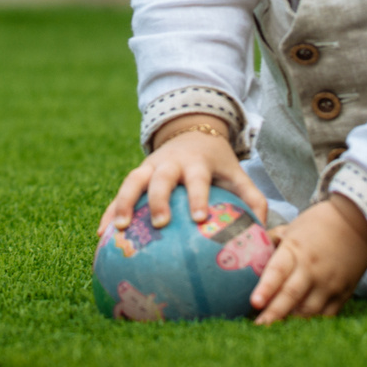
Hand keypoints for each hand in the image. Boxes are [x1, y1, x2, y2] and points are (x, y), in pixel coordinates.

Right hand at [99, 125, 269, 238]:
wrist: (191, 132)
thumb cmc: (217, 163)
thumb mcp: (237, 173)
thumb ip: (252, 199)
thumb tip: (265, 231)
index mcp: (197, 163)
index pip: (197, 179)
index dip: (198, 197)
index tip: (199, 218)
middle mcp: (170, 163)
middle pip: (161, 179)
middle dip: (159, 200)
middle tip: (160, 223)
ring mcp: (149, 167)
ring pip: (132, 182)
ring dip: (123, 204)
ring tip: (117, 230)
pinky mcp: (136, 175)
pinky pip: (119, 193)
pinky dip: (109, 210)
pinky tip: (101, 235)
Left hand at [250, 196, 366, 323]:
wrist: (359, 222)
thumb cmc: (319, 224)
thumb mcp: (292, 227)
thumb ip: (271, 244)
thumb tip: (248, 256)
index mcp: (296, 250)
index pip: (278, 271)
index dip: (266, 288)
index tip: (254, 303)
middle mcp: (312, 269)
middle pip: (291, 296)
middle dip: (273, 314)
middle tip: (258, 327)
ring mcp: (329, 283)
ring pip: (308, 310)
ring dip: (290, 322)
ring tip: (272, 332)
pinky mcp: (342, 294)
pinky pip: (325, 315)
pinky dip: (311, 323)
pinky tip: (296, 329)